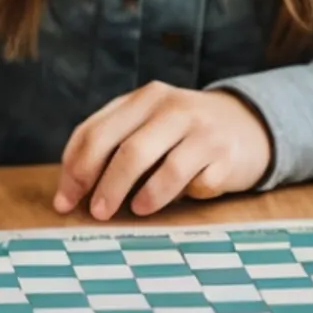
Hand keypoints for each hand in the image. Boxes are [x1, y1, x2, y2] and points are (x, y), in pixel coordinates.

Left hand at [54, 83, 272, 220]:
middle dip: (107, 187)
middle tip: (97, 213)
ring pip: (165, 168)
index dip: (76, 170)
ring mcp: (203, 130)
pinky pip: (198, 183)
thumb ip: (110, 145)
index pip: (96, 132)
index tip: (65, 202)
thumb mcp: (146, 126)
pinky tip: (180, 199)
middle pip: (128, 151)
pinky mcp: (226, 155)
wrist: (247, 124)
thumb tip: (70, 192)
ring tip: (137, 211)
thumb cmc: (181, 133)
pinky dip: (184, 196)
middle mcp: (172, 108)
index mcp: (143, 98)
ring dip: (145, 197)